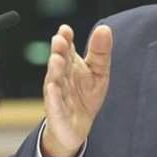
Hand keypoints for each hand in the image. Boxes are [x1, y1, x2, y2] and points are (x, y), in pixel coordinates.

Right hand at [40, 24, 112, 156]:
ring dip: (54, 70)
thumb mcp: (98, 72)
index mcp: (70, 65)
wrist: (77, 128)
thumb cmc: (85, 96)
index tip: (65, 29)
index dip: (65, 39)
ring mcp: (57, 96)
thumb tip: (104, 28)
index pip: (67, 49)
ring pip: (54, 82)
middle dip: (58, 51)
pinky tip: (52, 89)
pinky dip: (53, 98)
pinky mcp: (57, 114)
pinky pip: (55, 106)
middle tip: (59, 40)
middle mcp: (61, 78)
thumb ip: (100, 52)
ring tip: (56, 59)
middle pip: (59, 62)